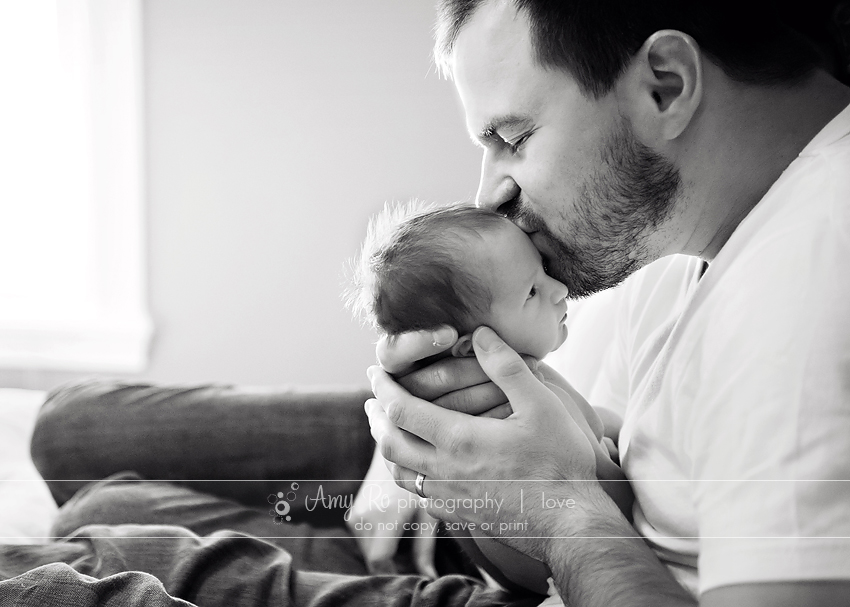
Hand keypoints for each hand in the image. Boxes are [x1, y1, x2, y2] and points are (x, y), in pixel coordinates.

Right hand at [347, 446, 437, 576]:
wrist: (397, 445)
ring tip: (406, 536)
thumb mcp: (429, 511)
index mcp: (387, 514)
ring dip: (385, 552)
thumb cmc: (422, 478)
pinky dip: (378, 542)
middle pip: (374, 559)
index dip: (394, 573)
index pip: (379, 560)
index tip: (411, 576)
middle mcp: (366, 515)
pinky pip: (364, 540)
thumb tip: (428, 578)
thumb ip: (425, 548)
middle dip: (393, 564)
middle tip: (413, 556)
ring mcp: (356, 513)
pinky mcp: (352, 513)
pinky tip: (395, 527)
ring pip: (368, 551)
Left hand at [366, 326, 599, 559]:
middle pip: (390, 443)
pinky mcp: (461, 517)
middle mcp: (445, 472)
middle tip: (371, 401)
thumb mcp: (541, 405)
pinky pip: (420, 496)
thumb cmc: (561, 461)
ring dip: (388, 448)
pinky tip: (419, 470)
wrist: (572, 523)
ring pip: (401, 474)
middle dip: (376, 418)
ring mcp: (450, 499)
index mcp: (459, 440)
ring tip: (386, 433)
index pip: (401, 410)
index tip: (376, 372)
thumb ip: (506, 367)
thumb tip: (480, 333)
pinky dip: (409, 476)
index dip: (383, 388)